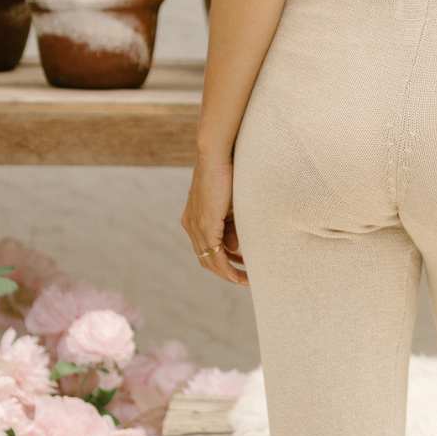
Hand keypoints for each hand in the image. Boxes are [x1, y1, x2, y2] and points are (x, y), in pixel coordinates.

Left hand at [181, 155, 246, 285]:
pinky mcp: (205, 225)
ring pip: (210, 261)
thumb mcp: (229, 204)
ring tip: (246, 280)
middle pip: (206, 259)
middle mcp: (190, 225)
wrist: (215, 154)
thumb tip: (235, 246)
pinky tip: (239, 275)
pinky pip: (216, 255)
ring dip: (228, 273)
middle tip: (244, 280)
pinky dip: (227, 268)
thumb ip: (230, 225)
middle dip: (226, 272)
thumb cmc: (226, 172)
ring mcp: (196, 226)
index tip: (240, 267)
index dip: (222, 261)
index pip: (206, 248)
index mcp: (193, 218)